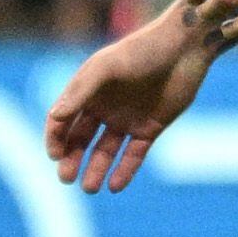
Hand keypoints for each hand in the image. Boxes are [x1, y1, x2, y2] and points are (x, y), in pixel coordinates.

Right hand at [43, 6, 214, 190]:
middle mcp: (104, 108)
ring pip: (105, 152)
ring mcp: (127, 119)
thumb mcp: (106, 67)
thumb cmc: (142, 51)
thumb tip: (54, 117)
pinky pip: (133, 155)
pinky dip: (124, 171)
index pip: (63, 120)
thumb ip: (80, 91)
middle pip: (81, 140)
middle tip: (66, 178)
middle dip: (72, 160)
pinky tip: (114, 185)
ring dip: (95, 170)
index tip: (54, 155)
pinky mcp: (150, 128)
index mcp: (88, 92)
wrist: (183, 49)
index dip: (55, 138)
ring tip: (90, 187)